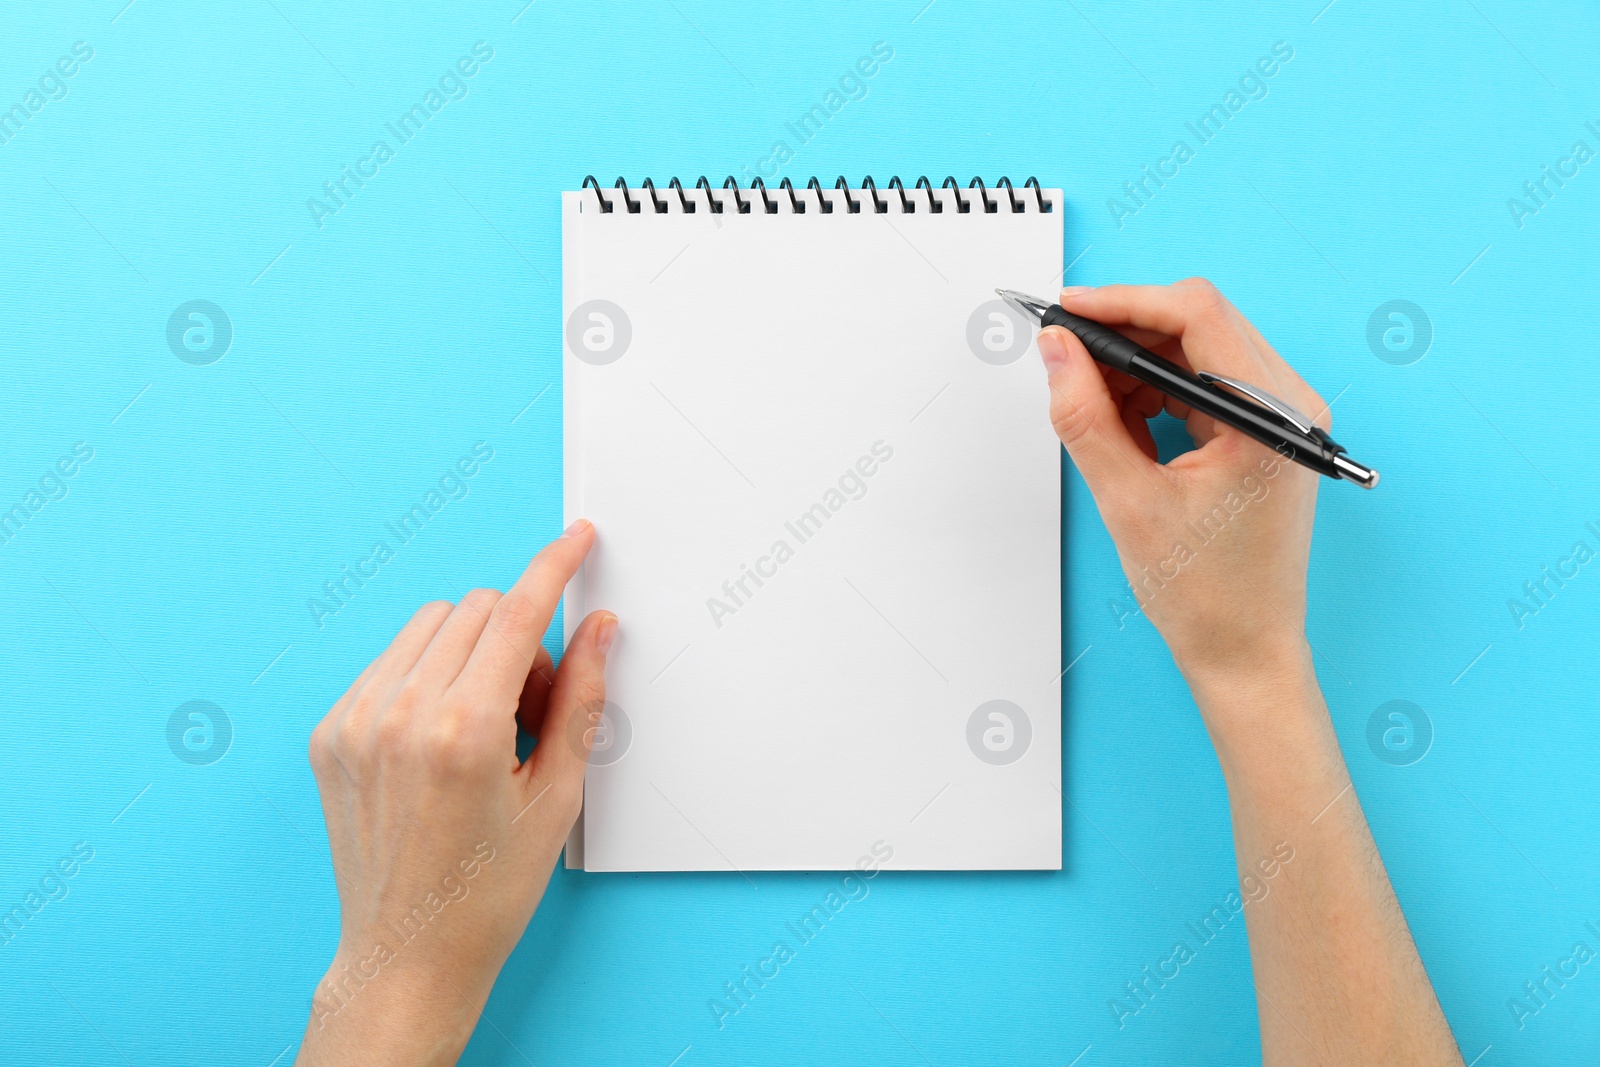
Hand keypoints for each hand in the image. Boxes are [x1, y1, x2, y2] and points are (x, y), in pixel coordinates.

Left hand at [298, 520, 612, 1065]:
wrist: (407, 952)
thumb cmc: (486, 890)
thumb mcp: (557, 796)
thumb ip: (579, 698)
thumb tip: (598, 628)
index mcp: (461, 732)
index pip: (515, 613)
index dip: (553, 567)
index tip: (575, 539)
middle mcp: (397, 716)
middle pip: (474, 610)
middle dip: (518, 638)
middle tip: (533, 709)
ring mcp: (354, 722)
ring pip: (430, 626)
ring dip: (471, 650)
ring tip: (486, 725)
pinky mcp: (329, 733)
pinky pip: (389, 660)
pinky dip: (427, 674)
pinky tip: (444, 734)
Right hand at [1038, 280, 1327, 697]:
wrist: (1245, 652)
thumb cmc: (1206, 595)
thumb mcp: (1127, 501)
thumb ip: (1085, 417)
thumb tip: (1057, 351)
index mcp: (1270, 417)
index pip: (1197, 315)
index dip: (1124, 302)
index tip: (1068, 310)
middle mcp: (1289, 405)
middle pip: (1199, 324)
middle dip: (1126, 334)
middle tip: (1065, 356)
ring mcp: (1281, 417)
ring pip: (1197, 351)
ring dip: (1137, 366)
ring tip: (1091, 405)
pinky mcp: (1265, 433)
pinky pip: (1203, 384)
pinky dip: (1156, 392)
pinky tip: (1122, 424)